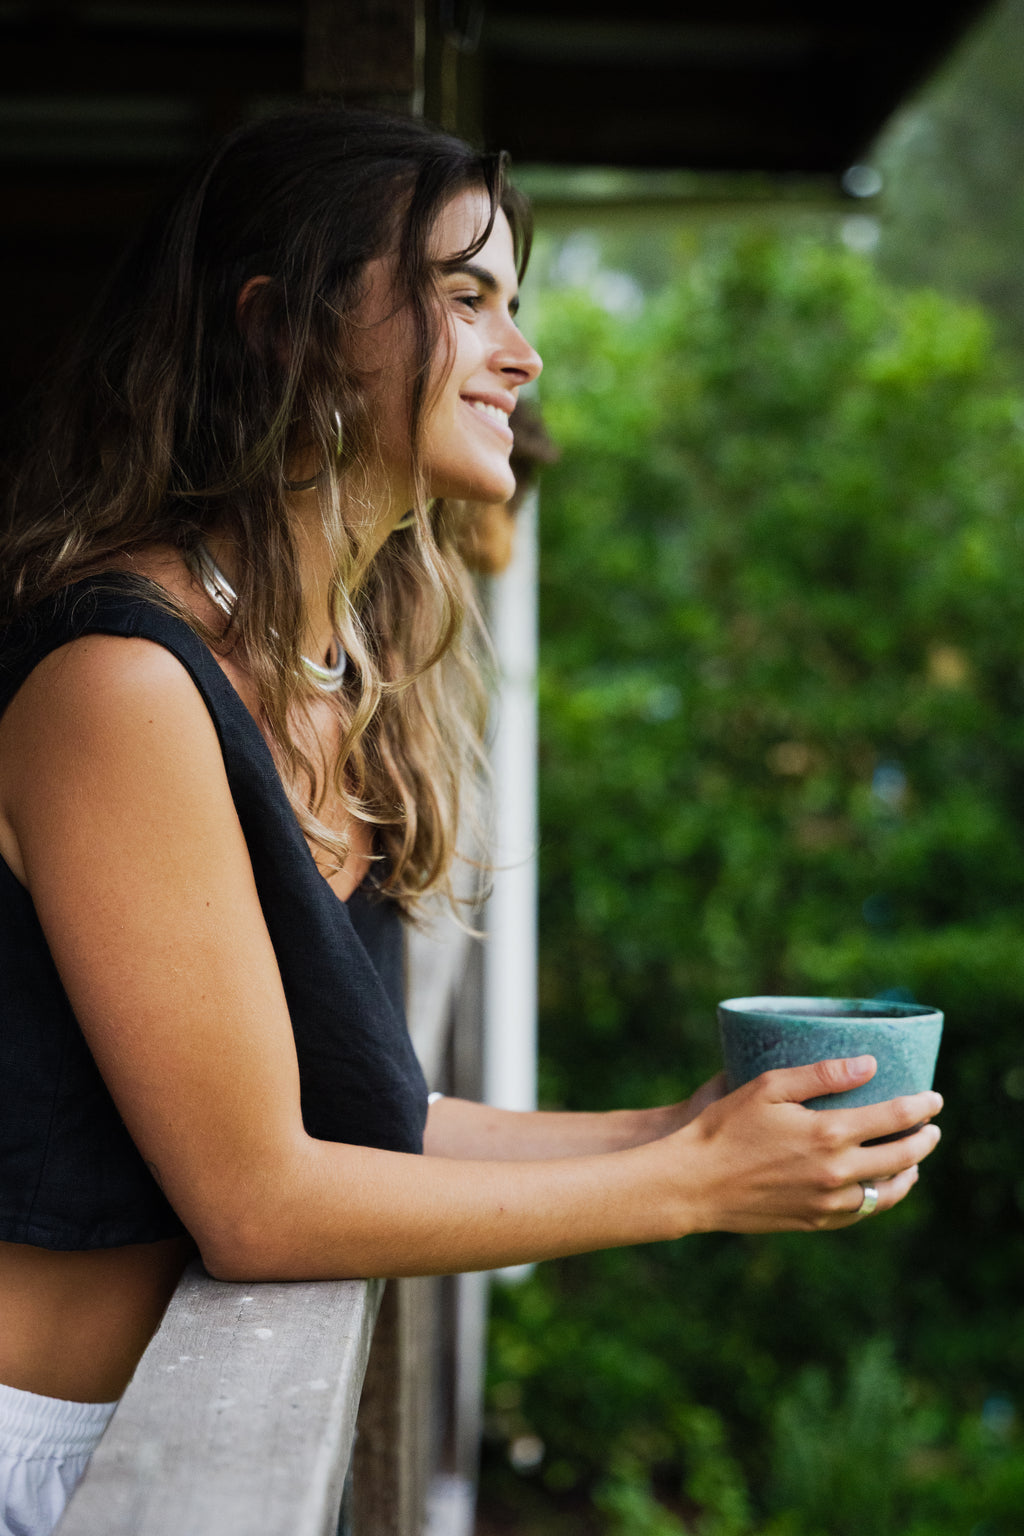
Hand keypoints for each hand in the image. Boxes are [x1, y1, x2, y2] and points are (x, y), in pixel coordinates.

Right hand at [669, 1055, 941, 1234]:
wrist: (695, 1183)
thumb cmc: (725, 1127)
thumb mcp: (769, 1087)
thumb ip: (821, 1074)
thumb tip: (869, 1064)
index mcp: (829, 1134)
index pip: (894, 1117)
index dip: (920, 1106)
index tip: (934, 1098)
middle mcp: (836, 1172)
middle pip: (900, 1157)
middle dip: (923, 1140)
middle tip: (932, 1128)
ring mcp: (827, 1202)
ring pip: (886, 1192)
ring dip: (907, 1173)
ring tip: (913, 1160)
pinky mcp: (814, 1221)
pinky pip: (861, 1213)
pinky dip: (879, 1199)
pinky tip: (878, 1188)